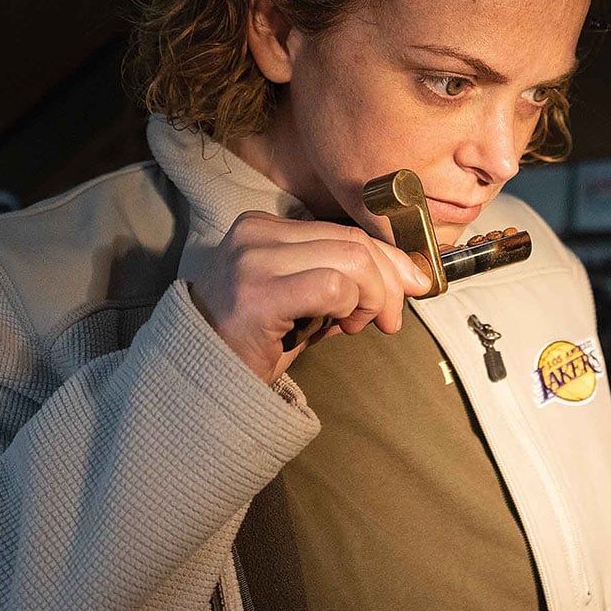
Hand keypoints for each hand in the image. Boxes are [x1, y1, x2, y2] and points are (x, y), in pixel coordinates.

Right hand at [189, 211, 432, 382]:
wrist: (198, 382)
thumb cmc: (253, 342)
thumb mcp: (302, 300)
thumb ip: (345, 281)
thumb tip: (405, 277)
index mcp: (265, 227)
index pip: (345, 231)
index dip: (389, 259)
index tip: (413, 285)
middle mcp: (256, 234)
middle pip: (354, 242)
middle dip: (390, 282)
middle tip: (391, 320)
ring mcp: (254, 261)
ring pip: (351, 261)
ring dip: (372, 298)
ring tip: (356, 326)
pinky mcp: (258, 294)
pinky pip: (333, 287)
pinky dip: (350, 307)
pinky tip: (339, 328)